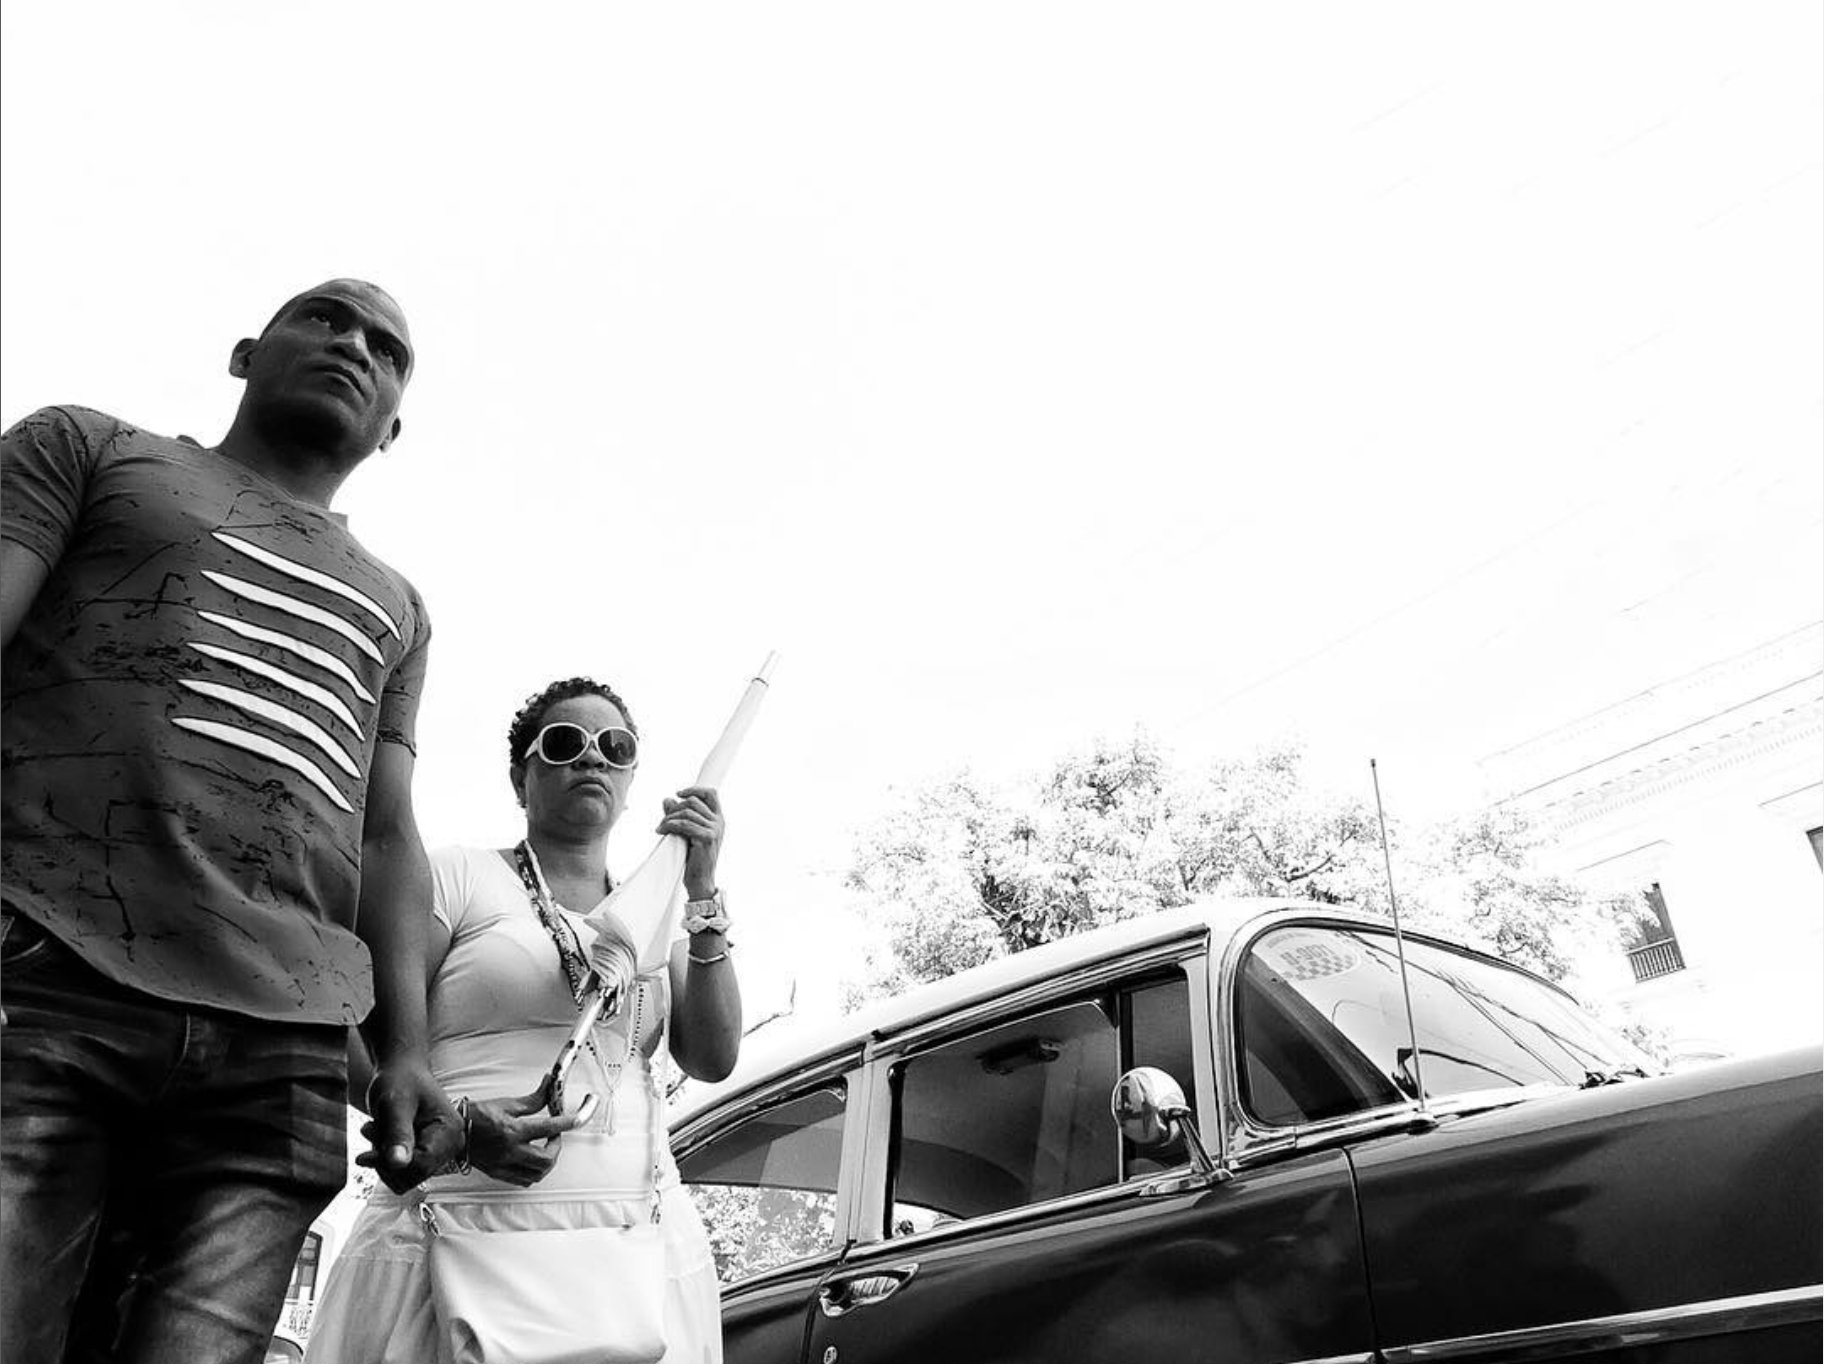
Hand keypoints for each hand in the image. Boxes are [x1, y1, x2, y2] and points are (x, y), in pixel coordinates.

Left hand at [356, 1057, 462, 1193]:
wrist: (401, 1071)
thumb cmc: (400, 1080)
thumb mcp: (395, 1104)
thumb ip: (398, 1133)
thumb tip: (398, 1164)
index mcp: (450, 1131)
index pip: (422, 1165)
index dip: (390, 1164)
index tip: (364, 1154)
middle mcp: (451, 1145)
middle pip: (414, 1176)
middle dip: (385, 1160)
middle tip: (368, 1131)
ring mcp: (440, 1152)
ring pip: (405, 1179)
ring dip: (382, 1160)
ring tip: (374, 1130)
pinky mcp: (427, 1155)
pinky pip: (402, 1174)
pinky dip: (385, 1160)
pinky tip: (380, 1138)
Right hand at [465, 1079, 585, 1186]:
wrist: (453, 1131)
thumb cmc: (477, 1115)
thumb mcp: (507, 1103)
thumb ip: (533, 1100)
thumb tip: (549, 1086)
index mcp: (513, 1130)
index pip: (548, 1127)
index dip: (567, 1122)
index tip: (577, 1119)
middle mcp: (510, 1150)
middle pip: (546, 1158)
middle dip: (557, 1148)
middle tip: (556, 1137)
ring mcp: (504, 1165)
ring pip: (537, 1174)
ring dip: (547, 1163)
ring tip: (546, 1150)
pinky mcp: (498, 1173)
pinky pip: (523, 1180)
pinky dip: (533, 1173)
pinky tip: (532, 1162)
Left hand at [660, 786, 724, 900]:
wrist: (700, 880)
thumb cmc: (693, 858)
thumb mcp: (687, 833)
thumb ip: (679, 815)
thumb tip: (667, 799)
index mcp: (718, 819)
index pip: (711, 794)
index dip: (694, 789)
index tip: (678, 794)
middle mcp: (719, 822)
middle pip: (693, 802)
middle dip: (674, 808)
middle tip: (663, 820)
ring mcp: (715, 830)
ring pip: (686, 813)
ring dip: (668, 818)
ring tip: (660, 827)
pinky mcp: (707, 838)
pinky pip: (684, 825)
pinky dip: (670, 825)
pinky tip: (661, 831)